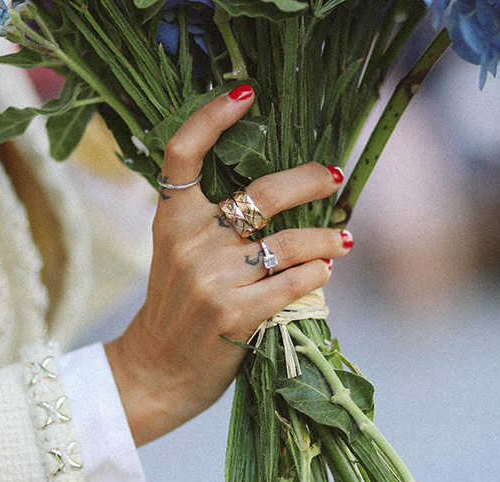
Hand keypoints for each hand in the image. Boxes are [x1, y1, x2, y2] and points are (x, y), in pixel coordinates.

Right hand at [105, 85, 352, 445]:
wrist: (157, 371)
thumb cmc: (178, 310)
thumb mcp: (178, 257)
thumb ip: (215, 226)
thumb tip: (287, 197)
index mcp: (170, 220)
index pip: (183, 153)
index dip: (213, 116)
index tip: (246, 93)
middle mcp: (188, 243)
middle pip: (260, 192)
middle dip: (308, 181)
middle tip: (333, 177)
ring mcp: (211, 279)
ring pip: (288, 242)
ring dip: (325, 241)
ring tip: (342, 242)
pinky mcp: (235, 315)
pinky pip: (293, 283)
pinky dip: (315, 276)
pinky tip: (323, 274)